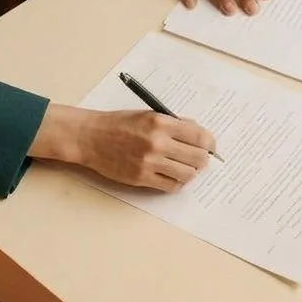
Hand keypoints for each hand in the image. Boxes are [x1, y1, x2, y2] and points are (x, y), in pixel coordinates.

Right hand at [29, 104, 214, 191]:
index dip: (210, 143)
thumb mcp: (148, 115)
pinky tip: (173, 176)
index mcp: (161, 123)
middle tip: (200, 159)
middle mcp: (157, 143)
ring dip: (190, 172)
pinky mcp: (141, 178)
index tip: (210, 146)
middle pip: (197, 157)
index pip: (199, 136)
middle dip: (202, 159)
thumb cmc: (118, 124)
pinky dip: (176, 183)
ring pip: (187, 174)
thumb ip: (173, 124)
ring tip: (185, 168)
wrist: (91, 137)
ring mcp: (149, 162)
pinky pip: (170, 186)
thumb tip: (197, 133)